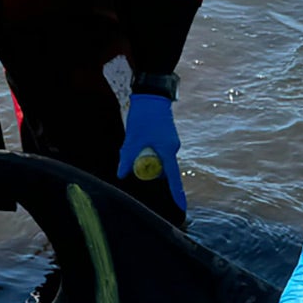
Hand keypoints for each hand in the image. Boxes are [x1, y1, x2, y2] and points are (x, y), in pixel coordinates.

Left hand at [115, 93, 185, 210]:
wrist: (151, 95)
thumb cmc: (143, 116)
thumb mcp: (132, 139)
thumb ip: (127, 158)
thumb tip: (121, 175)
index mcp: (168, 151)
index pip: (173, 178)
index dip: (176, 194)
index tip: (181, 208)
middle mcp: (172, 149)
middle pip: (163, 170)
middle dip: (148, 170)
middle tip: (132, 158)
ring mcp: (171, 143)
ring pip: (159, 160)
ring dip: (145, 159)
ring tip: (133, 142)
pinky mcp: (166, 138)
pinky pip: (158, 152)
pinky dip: (147, 151)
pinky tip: (138, 139)